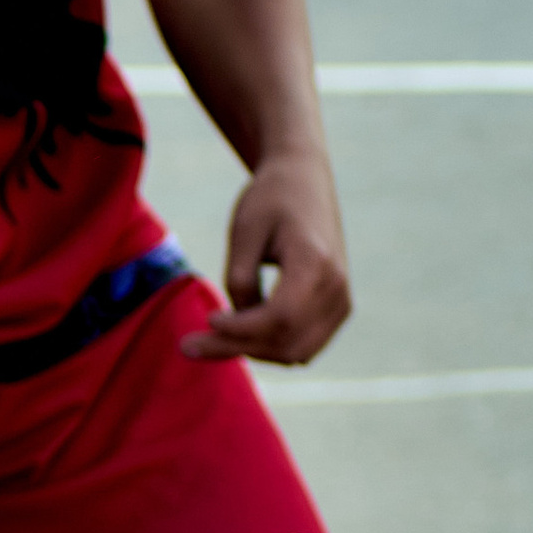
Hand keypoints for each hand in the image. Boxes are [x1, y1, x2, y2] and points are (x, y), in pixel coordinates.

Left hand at [182, 150, 351, 366]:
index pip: (280, 317)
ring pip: (297, 353)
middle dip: (237, 348)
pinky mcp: (338, 308)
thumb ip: (240, 279)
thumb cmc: (270, 200)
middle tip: (190, 345)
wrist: (304, 179)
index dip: (241, 329)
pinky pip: (304, 346)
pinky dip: (270, 347)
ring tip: (210, 339)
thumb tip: (237, 324)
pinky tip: (236, 333)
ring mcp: (342, 300)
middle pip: (287, 343)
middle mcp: (336, 287)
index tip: (208, 319)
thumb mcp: (243, 231)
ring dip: (253, 351)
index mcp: (315, 262)